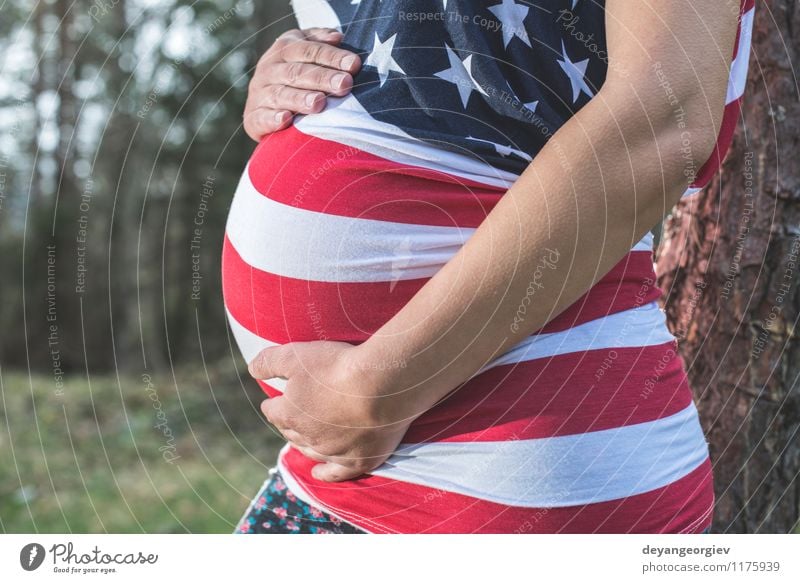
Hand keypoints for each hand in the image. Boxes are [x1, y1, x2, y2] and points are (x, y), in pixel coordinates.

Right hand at [243, 27, 361, 140]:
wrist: (264, 104)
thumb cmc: (296, 74)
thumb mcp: (306, 52)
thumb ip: (320, 42)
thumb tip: (337, 37)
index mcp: (284, 49)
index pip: (309, 50)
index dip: (332, 56)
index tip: (354, 65)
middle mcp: (269, 69)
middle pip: (297, 72)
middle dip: (322, 78)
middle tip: (344, 85)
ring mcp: (259, 93)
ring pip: (280, 94)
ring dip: (300, 99)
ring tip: (319, 103)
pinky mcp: (253, 117)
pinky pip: (261, 117)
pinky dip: (273, 119)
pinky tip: (286, 119)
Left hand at [248, 340, 413, 481]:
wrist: (383, 384)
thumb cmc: (339, 367)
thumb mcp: (296, 355)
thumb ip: (270, 362)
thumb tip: (252, 369)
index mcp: (290, 414)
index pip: (273, 411)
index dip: (273, 404)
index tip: (275, 400)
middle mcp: (308, 437)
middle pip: (291, 432)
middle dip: (289, 423)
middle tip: (293, 414)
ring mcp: (334, 452)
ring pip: (311, 451)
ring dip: (305, 443)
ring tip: (304, 437)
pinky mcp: (359, 460)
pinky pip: (337, 474)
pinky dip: (326, 474)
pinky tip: (319, 474)